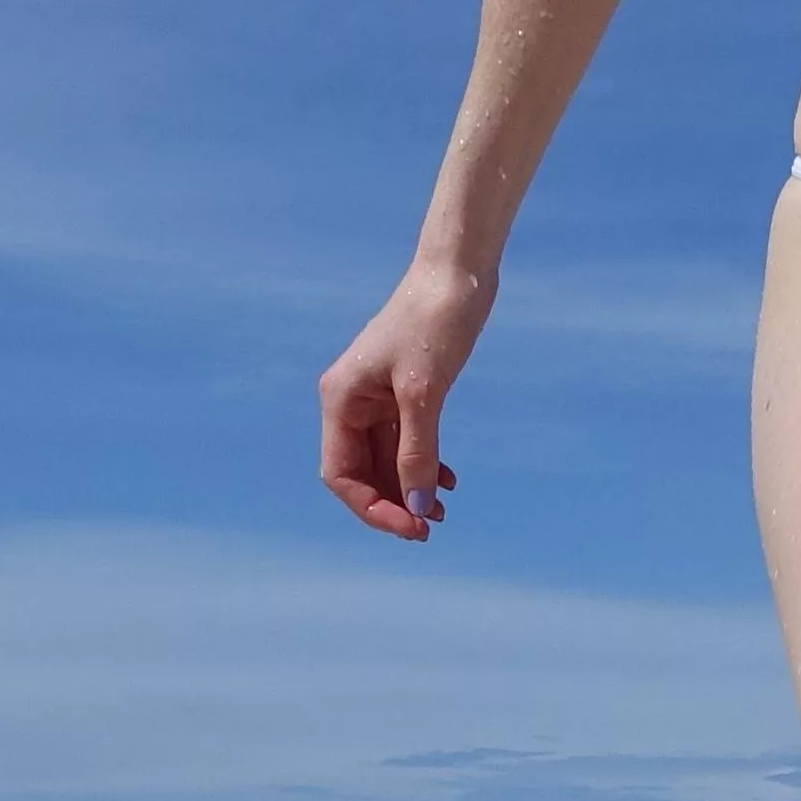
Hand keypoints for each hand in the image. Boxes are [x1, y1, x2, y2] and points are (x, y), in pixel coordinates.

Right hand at [317, 257, 493, 543]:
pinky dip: (424, 464)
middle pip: (361, 473)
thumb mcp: (425, 392)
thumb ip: (418, 450)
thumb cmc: (435, 322)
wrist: (459, 272)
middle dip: (392, 502)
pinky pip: (405, 442)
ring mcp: (377, 398)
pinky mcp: (404, 391)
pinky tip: (449, 480)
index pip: (341, 474)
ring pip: (386, 461)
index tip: (412, 526)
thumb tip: (417, 505)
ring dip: (410, 488)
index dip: (371, 507)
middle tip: (431, 528)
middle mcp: (351, 402)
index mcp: (341, 400)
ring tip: (442, 512)